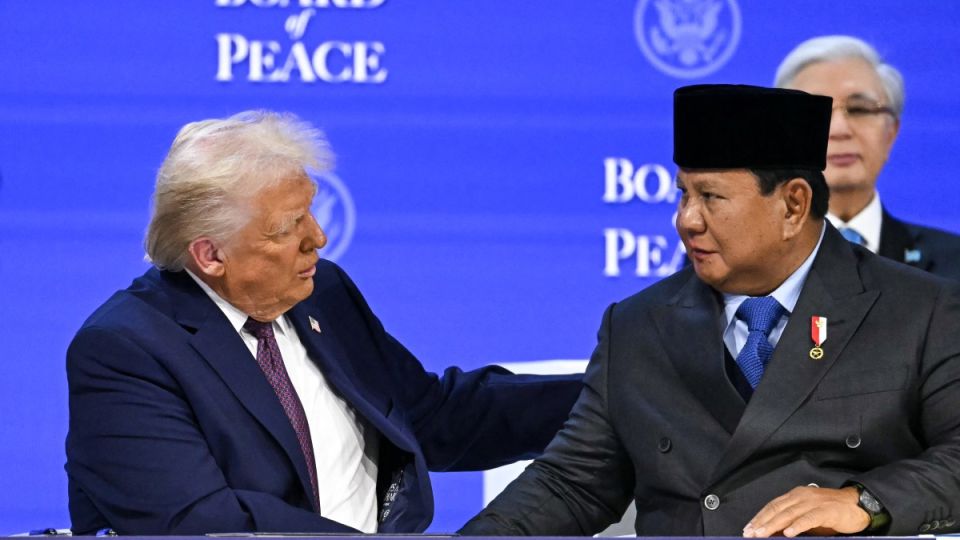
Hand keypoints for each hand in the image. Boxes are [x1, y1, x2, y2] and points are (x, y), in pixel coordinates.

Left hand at [742, 485, 869, 537]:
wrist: (858, 505)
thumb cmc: (831, 512)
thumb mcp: (807, 515)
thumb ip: (790, 520)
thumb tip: (773, 532)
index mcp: (795, 495)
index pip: (772, 506)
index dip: (759, 517)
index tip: (748, 528)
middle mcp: (802, 496)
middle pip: (777, 509)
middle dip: (762, 522)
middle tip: (750, 533)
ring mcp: (814, 502)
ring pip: (789, 514)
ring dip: (774, 525)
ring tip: (762, 534)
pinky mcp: (826, 510)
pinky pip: (809, 518)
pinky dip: (797, 526)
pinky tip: (788, 533)